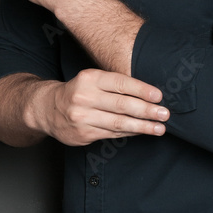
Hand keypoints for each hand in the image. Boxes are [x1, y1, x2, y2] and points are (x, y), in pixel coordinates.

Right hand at [29, 68, 169, 145]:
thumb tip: (149, 94)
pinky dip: (130, 133)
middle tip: (165, 114)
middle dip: (147, 111)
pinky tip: (142, 131)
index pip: (120, 83)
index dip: (142, 90)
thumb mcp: (92, 80)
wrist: (47, 108)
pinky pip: (112, 134)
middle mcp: (84, 97)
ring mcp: (82, 118)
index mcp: (90, 79)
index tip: (159, 96)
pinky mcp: (83, 134)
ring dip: (142, 126)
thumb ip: (115, 85)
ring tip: (159, 128)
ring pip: (119, 123)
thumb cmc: (78, 91)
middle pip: (122, 105)